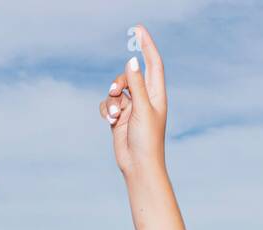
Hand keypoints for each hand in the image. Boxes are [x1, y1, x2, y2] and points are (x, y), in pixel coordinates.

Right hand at [99, 24, 166, 177]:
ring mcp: (132, 108)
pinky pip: (108, 104)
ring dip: (111, 100)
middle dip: (119, 81)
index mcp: (156, 94)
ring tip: (115, 116)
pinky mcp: (120, 118)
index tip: (138, 29)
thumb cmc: (147, 141)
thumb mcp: (142, 109)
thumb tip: (132, 61)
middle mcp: (145, 99)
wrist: (139, 166)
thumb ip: (136, 85)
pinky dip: (106, 110)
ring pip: (115, 90)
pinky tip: (110, 121)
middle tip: (115, 91)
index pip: (153, 63)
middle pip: (129, 75)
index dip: (147, 45)